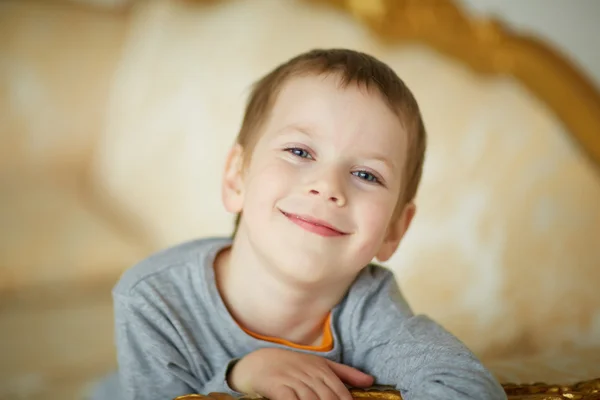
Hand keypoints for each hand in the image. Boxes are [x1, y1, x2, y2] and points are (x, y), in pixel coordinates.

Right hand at [228, 348, 373, 399]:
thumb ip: (345, 374)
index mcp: (322, 369)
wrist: (258, 362)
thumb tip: (371, 381)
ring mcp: (292, 379)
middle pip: (327, 398)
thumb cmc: (293, 366)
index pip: (341, 393)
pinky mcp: (276, 385)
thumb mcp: (319, 365)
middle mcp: (309, 373)